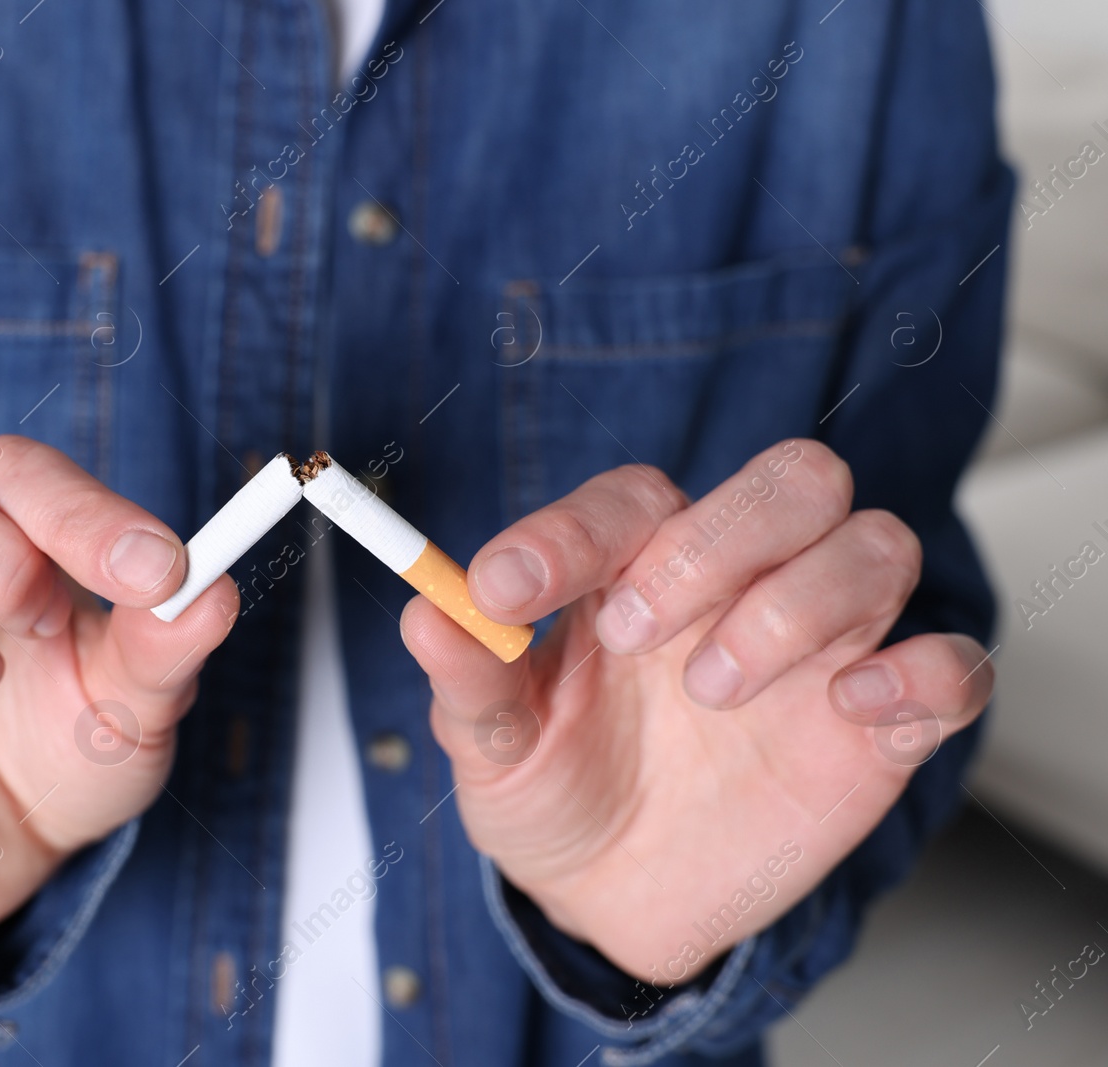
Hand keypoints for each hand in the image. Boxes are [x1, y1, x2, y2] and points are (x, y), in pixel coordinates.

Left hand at [400, 439, 991, 983]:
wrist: (609, 896)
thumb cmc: (555, 789)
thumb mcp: (493, 748)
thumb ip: (471, 680)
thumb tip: (426, 613)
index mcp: (636, 565)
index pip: (630, 501)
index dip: (570, 533)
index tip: (503, 592)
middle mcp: (738, 582)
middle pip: (790, 480)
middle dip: (717, 541)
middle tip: (635, 632)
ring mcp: (819, 647)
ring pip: (873, 546)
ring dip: (795, 603)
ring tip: (711, 690)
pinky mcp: (880, 726)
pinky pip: (952, 665)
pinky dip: (919, 672)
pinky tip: (846, 708)